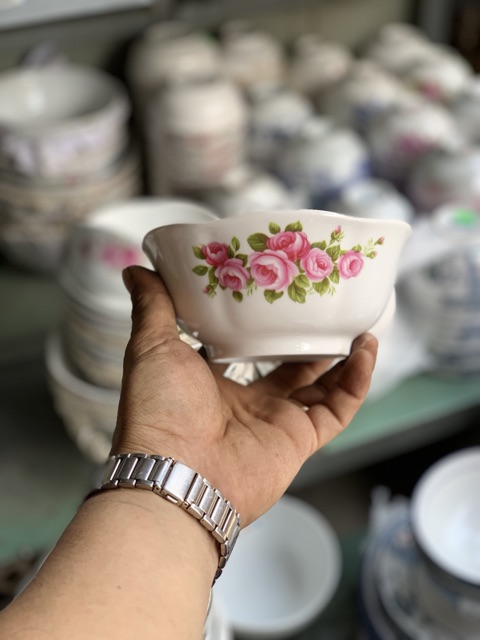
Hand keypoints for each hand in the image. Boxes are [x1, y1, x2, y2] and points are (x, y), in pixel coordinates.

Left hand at [113, 266, 377, 526]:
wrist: (176, 474)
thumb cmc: (158, 411)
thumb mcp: (152, 346)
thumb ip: (153, 307)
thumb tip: (138, 269)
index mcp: (213, 382)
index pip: (246, 348)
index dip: (264, 324)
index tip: (282, 295)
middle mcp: (247, 404)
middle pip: (288, 367)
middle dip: (308, 340)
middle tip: (326, 309)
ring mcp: (275, 422)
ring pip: (320, 386)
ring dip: (342, 358)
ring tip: (358, 324)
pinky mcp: (299, 441)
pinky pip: (338, 409)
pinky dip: (357, 381)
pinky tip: (367, 350)